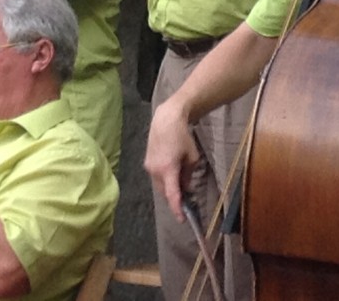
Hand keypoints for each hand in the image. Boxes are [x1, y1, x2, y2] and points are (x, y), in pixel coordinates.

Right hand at [144, 99, 200, 222]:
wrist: (166, 119)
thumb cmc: (182, 136)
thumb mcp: (192, 157)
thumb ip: (188, 175)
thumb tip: (186, 188)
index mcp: (167, 169)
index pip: (172, 195)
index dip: (177, 209)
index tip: (182, 219)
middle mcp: (155, 170)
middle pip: (165, 192)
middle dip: (175, 198)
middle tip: (187, 200)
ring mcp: (149, 166)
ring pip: (160, 185)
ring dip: (169, 188)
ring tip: (181, 184)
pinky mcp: (147, 162)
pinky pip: (156, 177)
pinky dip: (164, 179)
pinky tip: (172, 174)